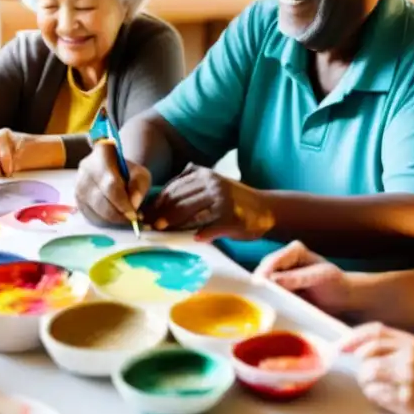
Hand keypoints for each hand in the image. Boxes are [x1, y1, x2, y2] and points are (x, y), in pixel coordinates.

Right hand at [74, 141, 150, 226]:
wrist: (111, 168)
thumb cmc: (127, 171)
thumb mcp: (140, 174)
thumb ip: (139, 187)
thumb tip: (133, 205)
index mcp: (102, 155)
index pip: (111, 185)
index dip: (123, 203)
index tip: (134, 214)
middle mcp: (85, 169)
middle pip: (101, 200)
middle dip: (118, 214)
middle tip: (132, 219)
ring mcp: (78, 185)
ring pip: (94, 211)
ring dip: (112, 219)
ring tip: (125, 217)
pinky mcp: (76, 200)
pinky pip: (90, 217)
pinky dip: (104, 221)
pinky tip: (114, 217)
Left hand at [148, 164, 274, 240]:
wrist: (266, 209)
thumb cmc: (234, 200)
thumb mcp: (213, 184)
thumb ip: (191, 186)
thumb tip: (161, 200)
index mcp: (205, 175)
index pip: (174, 188)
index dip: (158, 202)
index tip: (147, 213)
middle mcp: (212, 184)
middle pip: (178, 199)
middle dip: (161, 213)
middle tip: (150, 224)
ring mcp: (222, 200)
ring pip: (190, 212)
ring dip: (173, 222)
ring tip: (162, 230)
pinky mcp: (231, 218)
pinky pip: (210, 227)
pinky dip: (201, 233)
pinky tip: (194, 238)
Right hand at [254, 240, 350, 314]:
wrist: (342, 298)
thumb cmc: (336, 284)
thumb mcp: (321, 278)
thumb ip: (298, 278)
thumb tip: (273, 280)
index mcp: (294, 251)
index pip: (274, 260)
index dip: (264, 272)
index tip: (258, 285)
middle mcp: (283, 260)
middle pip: (263, 271)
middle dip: (259, 285)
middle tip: (255, 300)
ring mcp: (279, 276)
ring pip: (262, 285)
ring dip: (260, 296)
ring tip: (258, 308)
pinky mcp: (278, 291)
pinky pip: (267, 296)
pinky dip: (266, 303)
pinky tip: (265, 313)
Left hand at [344, 322, 413, 413]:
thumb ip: (393, 346)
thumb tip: (357, 348)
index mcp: (412, 342)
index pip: (374, 332)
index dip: (353, 338)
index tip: (341, 348)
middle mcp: (409, 356)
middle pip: (367, 354)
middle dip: (361, 366)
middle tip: (367, 376)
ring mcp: (408, 378)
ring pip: (368, 374)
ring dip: (366, 383)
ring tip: (379, 388)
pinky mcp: (407, 400)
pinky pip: (376, 395)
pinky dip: (376, 396)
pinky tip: (388, 398)